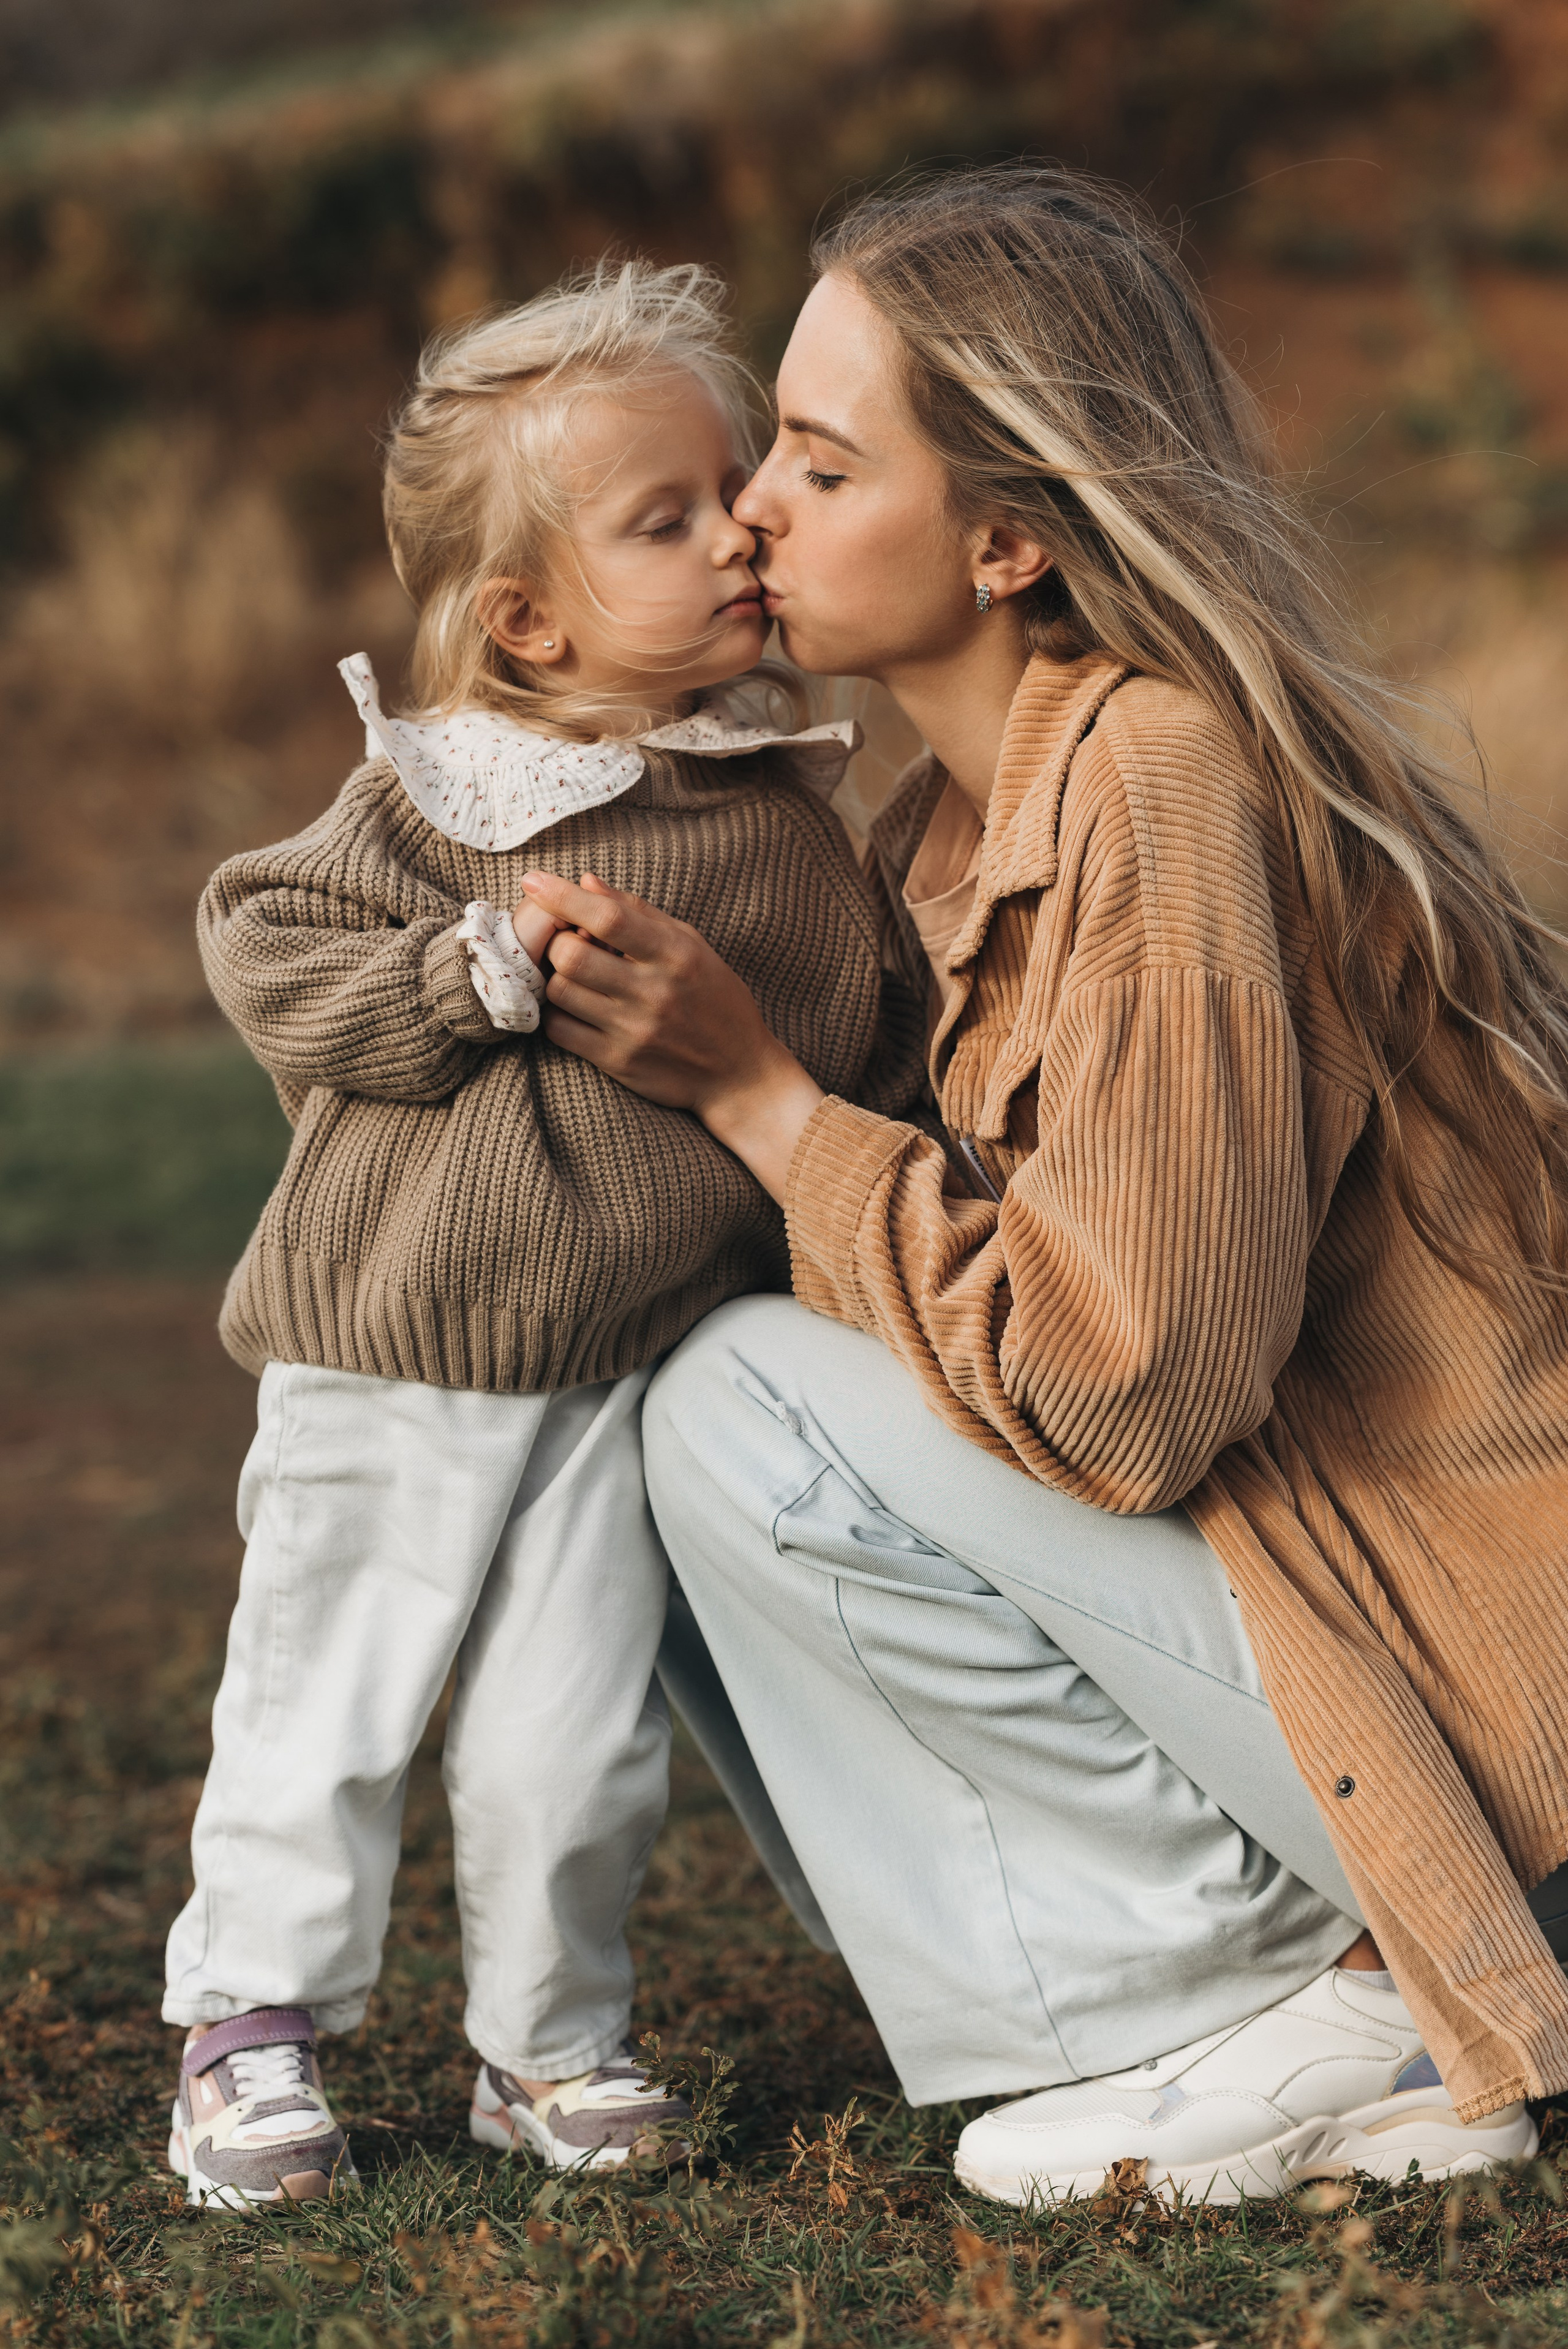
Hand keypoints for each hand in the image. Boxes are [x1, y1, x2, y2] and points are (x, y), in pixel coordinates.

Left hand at [518, 870, 824, 1201]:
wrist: (740, 1074)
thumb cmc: (716, 999)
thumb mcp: (691, 946)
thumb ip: (638, 913)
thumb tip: (585, 881)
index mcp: (677, 955)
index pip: (608, 918)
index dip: (562, 895)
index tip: (533, 880)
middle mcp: (655, 992)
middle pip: (571, 955)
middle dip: (557, 941)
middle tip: (567, 942)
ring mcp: (635, 1031)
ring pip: (560, 992)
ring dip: (556, 976)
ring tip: (575, 975)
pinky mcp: (619, 1063)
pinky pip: (560, 1031)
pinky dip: (557, 1013)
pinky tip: (575, 1007)